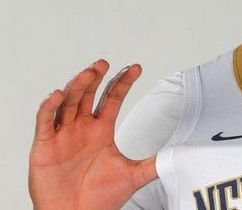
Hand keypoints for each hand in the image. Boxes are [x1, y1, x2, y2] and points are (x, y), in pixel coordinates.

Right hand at [28, 60, 157, 209]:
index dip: (122, 82)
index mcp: (101, 130)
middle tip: (105, 63)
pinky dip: (48, 108)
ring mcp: (63, 135)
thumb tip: (178, 156)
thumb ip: (153, 163)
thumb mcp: (132, 176)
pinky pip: (45, 122)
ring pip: (68, 102)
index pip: (113, 98)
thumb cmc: (98, 198)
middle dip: (96, 77)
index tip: (136, 67)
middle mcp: (82, 127)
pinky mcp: (44, 146)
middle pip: (88, 94)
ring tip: (87, 73)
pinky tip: (57, 95)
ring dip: (76, 86)